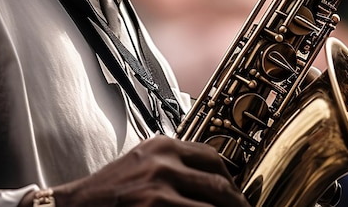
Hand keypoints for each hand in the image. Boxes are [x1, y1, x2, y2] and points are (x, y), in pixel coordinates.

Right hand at [50, 135, 248, 205]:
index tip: (237, 195)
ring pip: (212, 206)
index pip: (212, 157)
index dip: (230, 180)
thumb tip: (210, 181)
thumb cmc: (109, 192)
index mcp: (163, 146)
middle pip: (218, 183)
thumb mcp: (143, 165)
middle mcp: (164, 162)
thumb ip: (173, 165)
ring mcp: (159, 189)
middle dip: (236, 203)